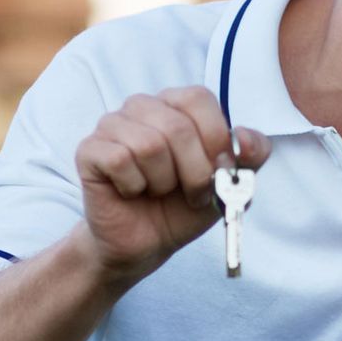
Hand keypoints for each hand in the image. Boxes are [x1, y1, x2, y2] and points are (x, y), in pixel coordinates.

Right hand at [74, 86, 269, 281]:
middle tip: (193, 193)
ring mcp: (112, 124)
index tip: (218, 170)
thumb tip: (244, 138)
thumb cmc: (186, 204)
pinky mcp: (89, 150)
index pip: (199, 98)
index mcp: (178, 104)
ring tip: (160, 191)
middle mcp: (143, 106)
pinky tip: (133, 192)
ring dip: (164, 181)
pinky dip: (135, 186)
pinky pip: (120, 160)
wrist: (146, 242)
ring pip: (149, 144)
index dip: (215, 139)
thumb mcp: (233, 182)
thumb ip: (252, 155)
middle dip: (194, 171)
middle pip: (178, 126)